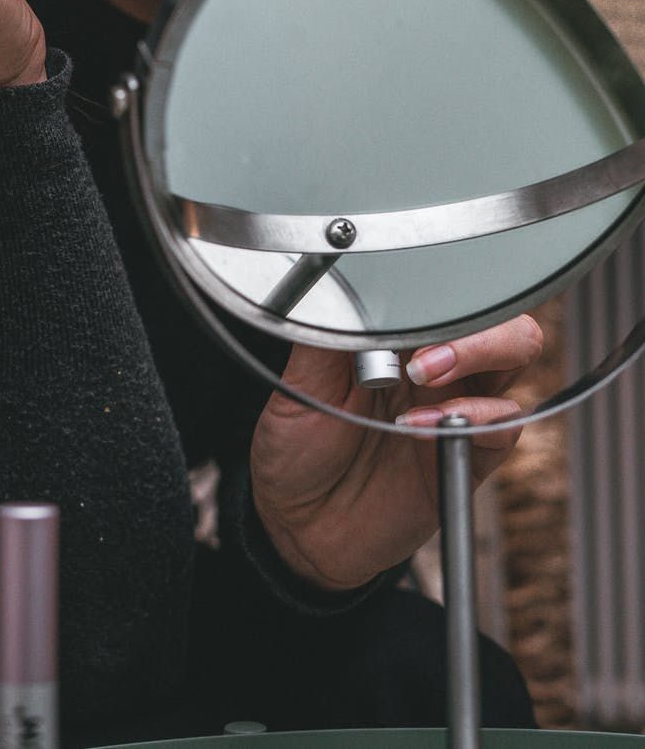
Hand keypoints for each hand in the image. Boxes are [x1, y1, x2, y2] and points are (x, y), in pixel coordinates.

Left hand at [249, 314, 542, 590]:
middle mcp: (437, 366)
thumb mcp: (298, 384)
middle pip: (499, 315)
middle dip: (477, 321)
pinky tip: (425, 427)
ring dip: (479, 355)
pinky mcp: (468, 457)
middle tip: (423, 351)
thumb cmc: (298, 449)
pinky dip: (477, 419)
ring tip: (423, 378)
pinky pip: (505, 428)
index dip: (442, 287)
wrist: (298, 525)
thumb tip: (341, 287)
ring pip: (516, 356)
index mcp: (399, 337)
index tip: (409, 302)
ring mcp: (458, 407)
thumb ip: (326, 336)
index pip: (448, 291)